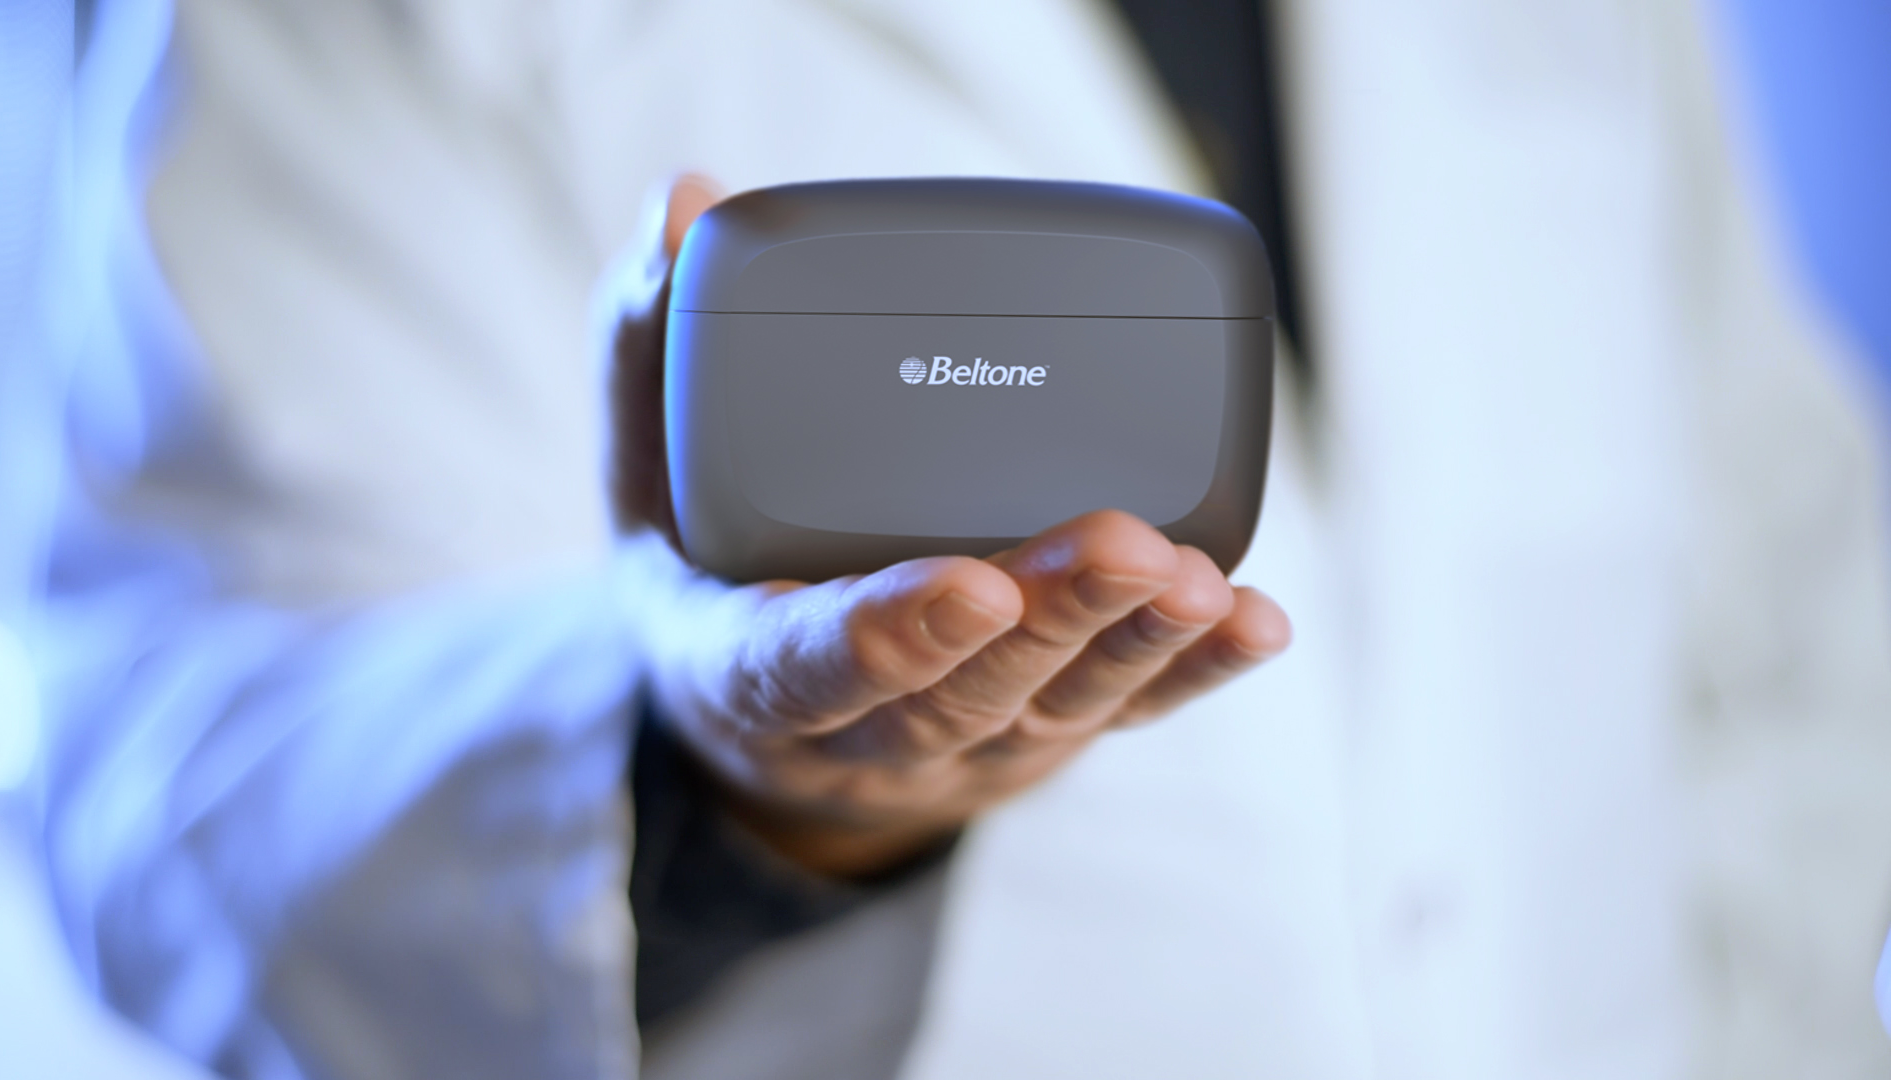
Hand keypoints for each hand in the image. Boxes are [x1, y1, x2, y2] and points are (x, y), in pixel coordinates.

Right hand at [606, 176, 1290, 877]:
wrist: (767, 722)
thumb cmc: (711, 578)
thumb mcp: (645, 483)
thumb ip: (651, 347)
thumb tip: (686, 200)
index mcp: (744, 672)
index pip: (805, 668)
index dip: (890, 635)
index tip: (972, 582)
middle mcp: (862, 729)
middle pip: (965, 693)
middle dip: (1055, 619)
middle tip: (1129, 542)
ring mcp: (963, 742)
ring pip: (1056, 707)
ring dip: (1134, 641)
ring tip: (1198, 576)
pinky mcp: (1041, 732)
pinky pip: (1125, 712)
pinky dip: (1193, 672)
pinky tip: (1251, 623)